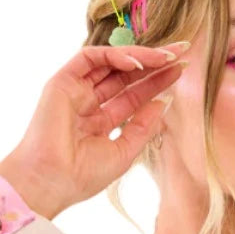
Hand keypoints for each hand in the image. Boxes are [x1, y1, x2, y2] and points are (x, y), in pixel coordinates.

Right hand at [0, 41, 191, 218]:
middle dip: (154, 63)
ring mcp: (75, 90)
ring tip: (166, 56)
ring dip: (140, 56)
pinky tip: (138, 63)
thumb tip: (165, 102)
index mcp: (101, 121)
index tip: (182, 72)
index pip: (134, 95)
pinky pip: (90, 58)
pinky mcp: (62, 81)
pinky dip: (114, 56)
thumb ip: (143, 127)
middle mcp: (88, 102)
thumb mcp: (124, 152)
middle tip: (182, 52)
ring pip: (111, 63)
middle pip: (126, 75)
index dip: (158, 82)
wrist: (51, 182)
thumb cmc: (82, 176)